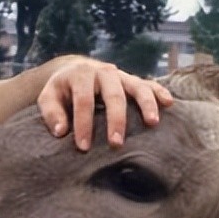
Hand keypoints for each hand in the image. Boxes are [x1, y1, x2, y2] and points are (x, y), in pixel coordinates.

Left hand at [37, 59, 172, 149]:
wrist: (75, 70)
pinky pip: (149, 84)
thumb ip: (51, 112)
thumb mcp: (48, 97)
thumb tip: (61, 131)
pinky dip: (160, 92)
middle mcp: (104, 72)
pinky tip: (169, 104)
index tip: (83, 146)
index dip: (83, 124)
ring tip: (152, 123)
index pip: (83, 101)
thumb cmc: (62, 90)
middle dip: (116, 120)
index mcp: (81, 75)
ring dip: (146, 104)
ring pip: (136, 87)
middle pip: (113, 95)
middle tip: (116, 144)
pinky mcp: (133, 80)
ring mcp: (121, 75)